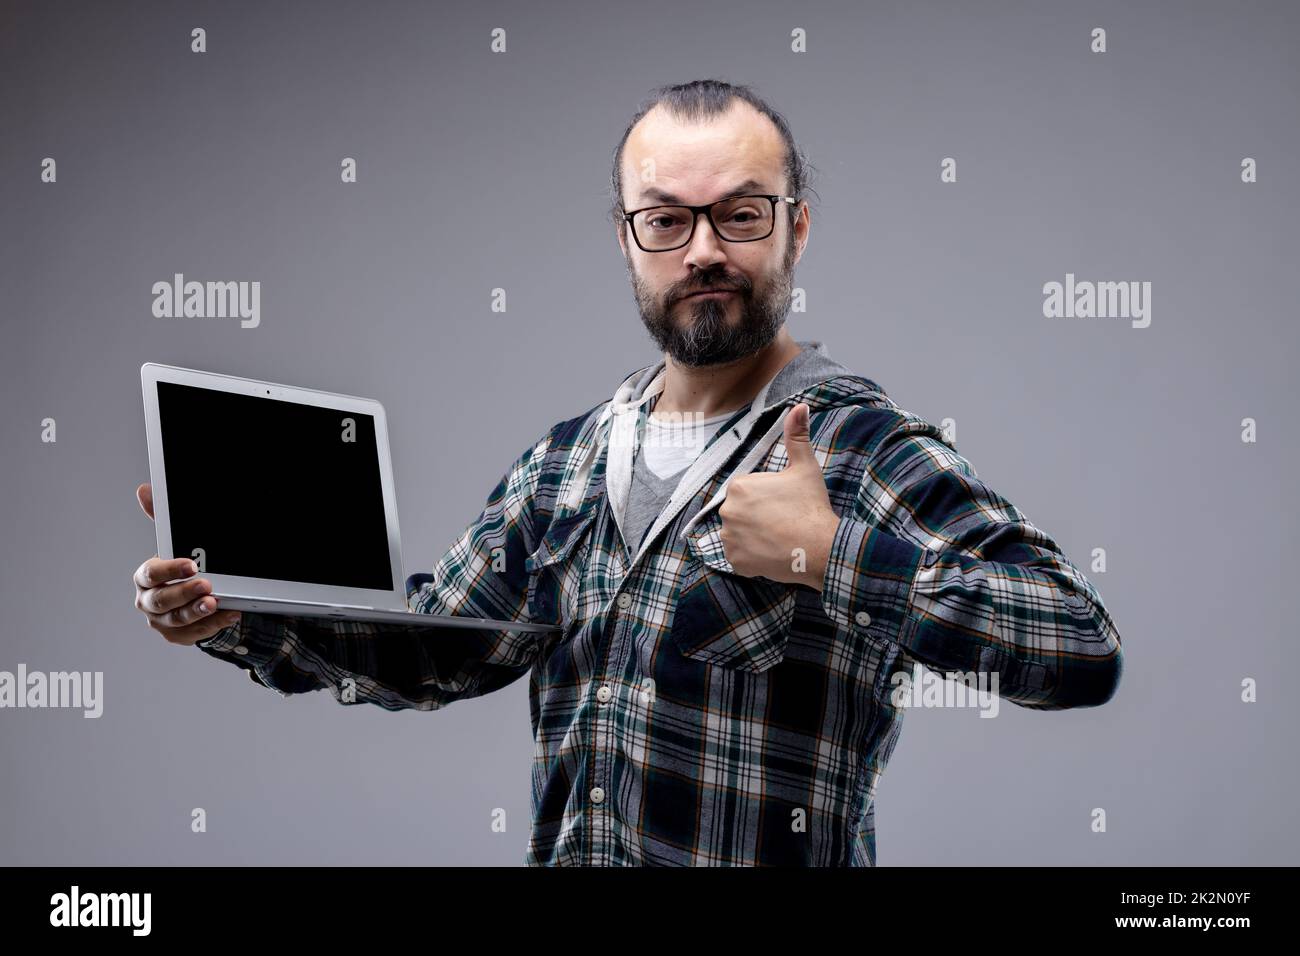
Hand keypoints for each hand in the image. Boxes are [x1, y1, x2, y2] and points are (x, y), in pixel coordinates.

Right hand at [132, 483, 240, 644]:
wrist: (189, 595)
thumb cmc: (179, 568)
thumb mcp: (173, 543)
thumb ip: (161, 518)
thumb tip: (144, 490)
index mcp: (145, 578)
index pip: (151, 574)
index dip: (170, 570)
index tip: (192, 564)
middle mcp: (148, 601)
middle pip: (163, 600)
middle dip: (185, 593)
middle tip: (207, 585)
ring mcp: (161, 621)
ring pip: (177, 619)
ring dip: (198, 612)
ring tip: (217, 602)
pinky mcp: (177, 636)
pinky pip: (195, 633)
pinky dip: (213, 624)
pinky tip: (230, 613)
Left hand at [717, 403, 839, 589]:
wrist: (819, 548)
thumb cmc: (811, 506)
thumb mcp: (805, 467)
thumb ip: (797, 436)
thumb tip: (799, 407)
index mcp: (739, 486)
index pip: (746, 492)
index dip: (765, 498)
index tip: (783, 504)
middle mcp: (727, 511)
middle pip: (739, 512)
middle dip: (756, 517)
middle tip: (782, 521)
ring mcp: (729, 538)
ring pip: (738, 534)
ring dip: (752, 536)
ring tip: (777, 537)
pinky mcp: (735, 562)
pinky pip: (739, 557)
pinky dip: (751, 557)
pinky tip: (771, 552)